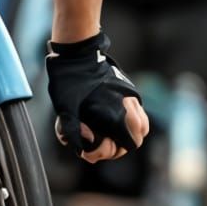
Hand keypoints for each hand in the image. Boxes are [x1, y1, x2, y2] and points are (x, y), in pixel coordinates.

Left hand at [46, 30, 147, 162]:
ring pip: (142, 125)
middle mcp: (128, 105)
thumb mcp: (65, 109)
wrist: (77, 54)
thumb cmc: (69, 82)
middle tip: (100, 142)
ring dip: (128, 133)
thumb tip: (81, 150)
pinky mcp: (129, 90)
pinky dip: (131, 121)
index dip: (112, 151)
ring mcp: (131, 96)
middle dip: (120, 144)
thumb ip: (72, 132)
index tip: (94, 148)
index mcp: (116, 112)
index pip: (130, 143)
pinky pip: (139, 111)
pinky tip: (113, 120)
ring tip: (109, 133)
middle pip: (137, 137)